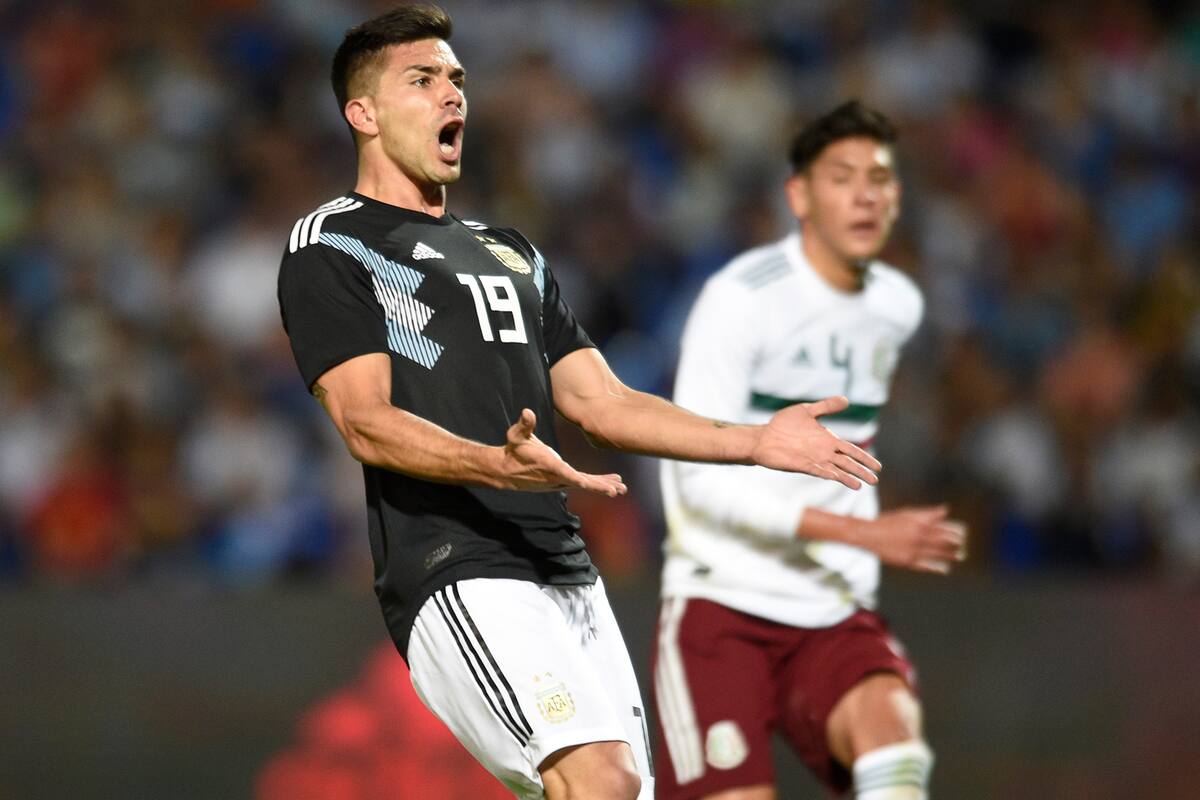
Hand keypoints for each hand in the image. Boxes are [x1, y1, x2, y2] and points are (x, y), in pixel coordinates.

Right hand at [498, 409, 627, 496]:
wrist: (507, 471)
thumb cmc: (514, 450)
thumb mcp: (516, 436)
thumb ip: (524, 425)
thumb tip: (527, 412)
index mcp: (547, 465)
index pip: (562, 473)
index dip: (574, 478)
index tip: (586, 483)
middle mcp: (556, 477)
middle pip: (579, 483)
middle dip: (597, 486)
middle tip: (615, 490)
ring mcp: (560, 481)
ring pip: (584, 485)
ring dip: (602, 486)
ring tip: (621, 489)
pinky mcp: (563, 481)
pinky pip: (584, 483)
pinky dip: (598, 483)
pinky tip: (613, 484)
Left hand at [752, 396, 881, 488]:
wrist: (763, 437)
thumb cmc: (783, 424)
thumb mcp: (806, 410)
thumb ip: (826, 406)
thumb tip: (846, 400)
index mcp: (827, 440)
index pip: (851, 450)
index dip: (863, 457)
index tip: (878, 466)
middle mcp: (823, 452)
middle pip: (847, 462)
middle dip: (861, 470)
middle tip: (875, 480)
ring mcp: (814, 459)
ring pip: (836, 470)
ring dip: (849, 477)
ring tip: (862, 485)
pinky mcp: (802, 465)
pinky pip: (819, 471)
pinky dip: (830, 474)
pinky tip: (838, 478)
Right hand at [862, 505, 967, 573]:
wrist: (869, 535)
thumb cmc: (888, 522)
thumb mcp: (908, 513)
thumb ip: (928, 513)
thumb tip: (945, 510)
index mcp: (920, 523)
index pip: (945, 528)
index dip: (956, 531)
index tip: (963, 533)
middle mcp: (919, 536)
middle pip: (945, 541)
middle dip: (957, 543)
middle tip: (963, 544)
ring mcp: (914, 550)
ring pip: (939, 554)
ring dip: (952, 555)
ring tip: (960, 556)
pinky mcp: (908, 562)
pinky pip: (926, 566)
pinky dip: (937, 568)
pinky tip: (945, 569)